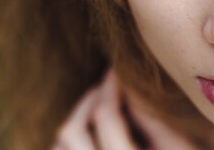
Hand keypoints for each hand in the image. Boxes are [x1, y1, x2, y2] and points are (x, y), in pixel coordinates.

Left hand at [52, 69, 198, 149]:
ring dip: (74, 124)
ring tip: (96, 111)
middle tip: (105, 87)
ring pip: (59, 148)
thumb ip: (154, 122)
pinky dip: (69, 145)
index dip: (110, 87)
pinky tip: (90, 138)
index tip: (116, 71)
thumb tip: (131, 89)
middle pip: (72, 132)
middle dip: (87, 101)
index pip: (107, 117)